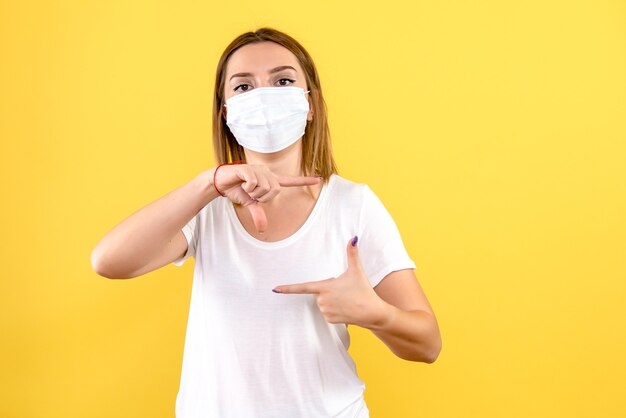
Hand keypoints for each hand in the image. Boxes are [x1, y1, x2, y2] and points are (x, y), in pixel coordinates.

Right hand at [212, 163, 320, 233]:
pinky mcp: (248, 169)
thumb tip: (263, 229)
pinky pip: (254, 183)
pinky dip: (247, 188)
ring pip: (264, 187)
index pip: (290, 181)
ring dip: (253, 193)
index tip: (319, 179)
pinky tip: (241, 182)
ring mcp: (258, 169)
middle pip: (274, 190)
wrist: (220, 182)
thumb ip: (258, 214)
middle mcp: (266, 172)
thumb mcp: (250, 204)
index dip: (304, 181)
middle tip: (251, 194)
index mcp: (270, 179)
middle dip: (262, 197)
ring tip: (245, 187)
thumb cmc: (237, 190)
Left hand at [272, 236, 391, 328]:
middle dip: (328, 290)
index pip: (302, 287)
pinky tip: (345, 309)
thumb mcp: (357, 270)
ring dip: (331, 300)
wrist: (373, 312)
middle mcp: (322, 300)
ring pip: (322, 302)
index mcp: (325, 287)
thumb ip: (352, 253)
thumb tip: (354, 237)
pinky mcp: (329, 320)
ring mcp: (325, 311)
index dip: (287, 288)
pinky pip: (327, 312)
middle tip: (344, 290)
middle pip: (318, 292)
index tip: (274, 289)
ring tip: (346, 299)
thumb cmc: (364, 290)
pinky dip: (334, 310)